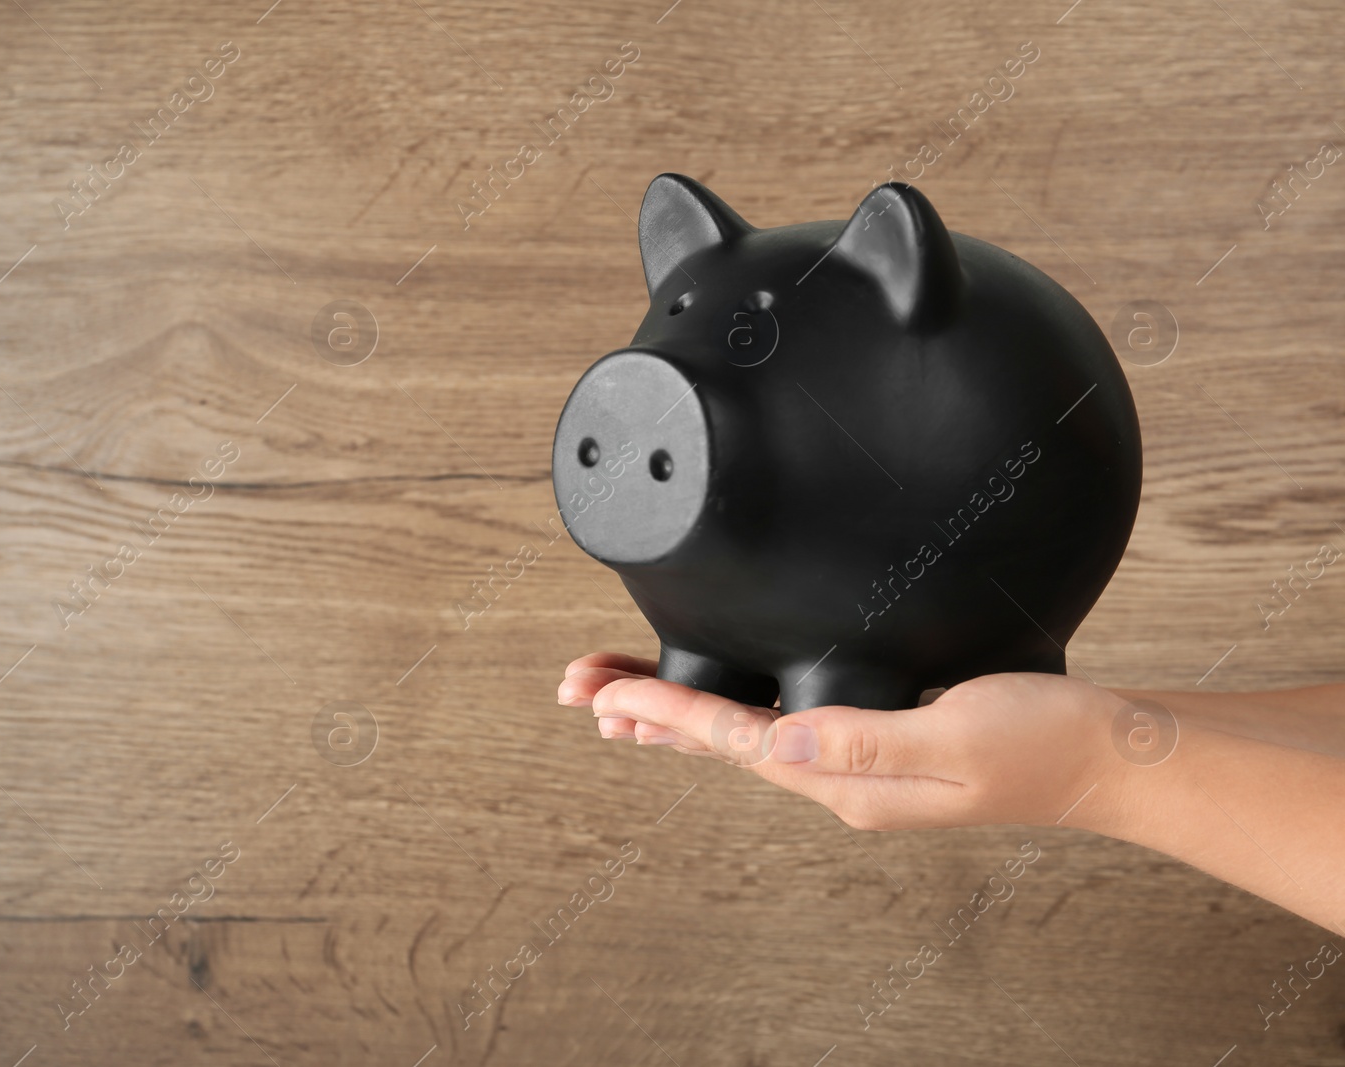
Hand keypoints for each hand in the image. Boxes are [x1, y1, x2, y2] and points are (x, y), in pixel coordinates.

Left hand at [558, 652, 1126, 830]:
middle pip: (718, 743)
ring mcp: (856, 766)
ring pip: (739, 736)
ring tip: (610, 698)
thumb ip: (862, 740)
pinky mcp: (875, 743)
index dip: (664, 710)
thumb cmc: (1047, 738)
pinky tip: (711, 709)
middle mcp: (840, 781)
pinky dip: (726, 713)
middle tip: (574, 688)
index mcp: (849, 781)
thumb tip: (776, 747)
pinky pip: (777, 729)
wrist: (1110, 753)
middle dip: (641, 712)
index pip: (735, 740)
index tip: (603, 693)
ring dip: (671, 713)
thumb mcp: (953, 732)